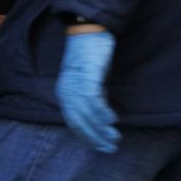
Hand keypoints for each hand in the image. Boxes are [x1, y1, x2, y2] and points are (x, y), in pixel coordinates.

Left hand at [57, 26, 120, 153]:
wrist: (90, 31)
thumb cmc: (91, 57)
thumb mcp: (92, 82)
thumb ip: (95, 99)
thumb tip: (103, 118)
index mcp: (65, 95)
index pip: (73, 123)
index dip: (88, 138)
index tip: (101, 148)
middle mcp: (66, 92)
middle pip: (79, 122)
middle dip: (95, 138)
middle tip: (110, 148)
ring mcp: (75, 85)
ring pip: (86, 114)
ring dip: (101, 129)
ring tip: (115, 138)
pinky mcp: (86, 76)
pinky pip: (93, 100)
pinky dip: (102, 112)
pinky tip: (113, 121)